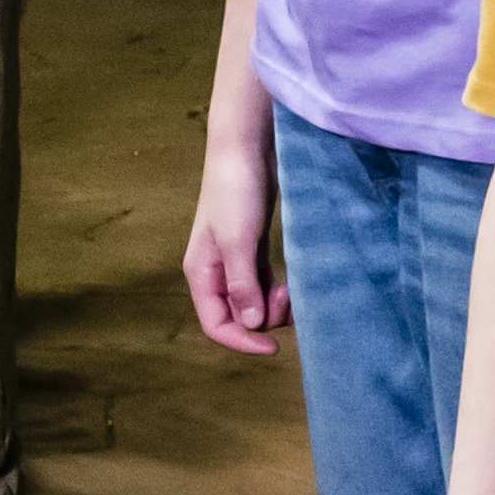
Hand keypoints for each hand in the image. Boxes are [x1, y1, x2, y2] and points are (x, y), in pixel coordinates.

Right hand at [183, 125, 288, 353]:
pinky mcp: (253, 248)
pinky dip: (277, 291)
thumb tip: (252, 326)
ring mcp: (234, 260)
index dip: (242, 342)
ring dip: (273, 306)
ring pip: (254, 302)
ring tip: (292, 290)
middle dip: (264, 318)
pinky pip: (264, 284)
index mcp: (201, 272)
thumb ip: (243, 285)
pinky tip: (292, 285)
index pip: (216, 324)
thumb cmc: (235, 190)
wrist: (246, 147)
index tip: (273, 347)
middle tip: (287, 297)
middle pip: (237, 317)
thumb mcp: (238, 240)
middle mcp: (215, 271)